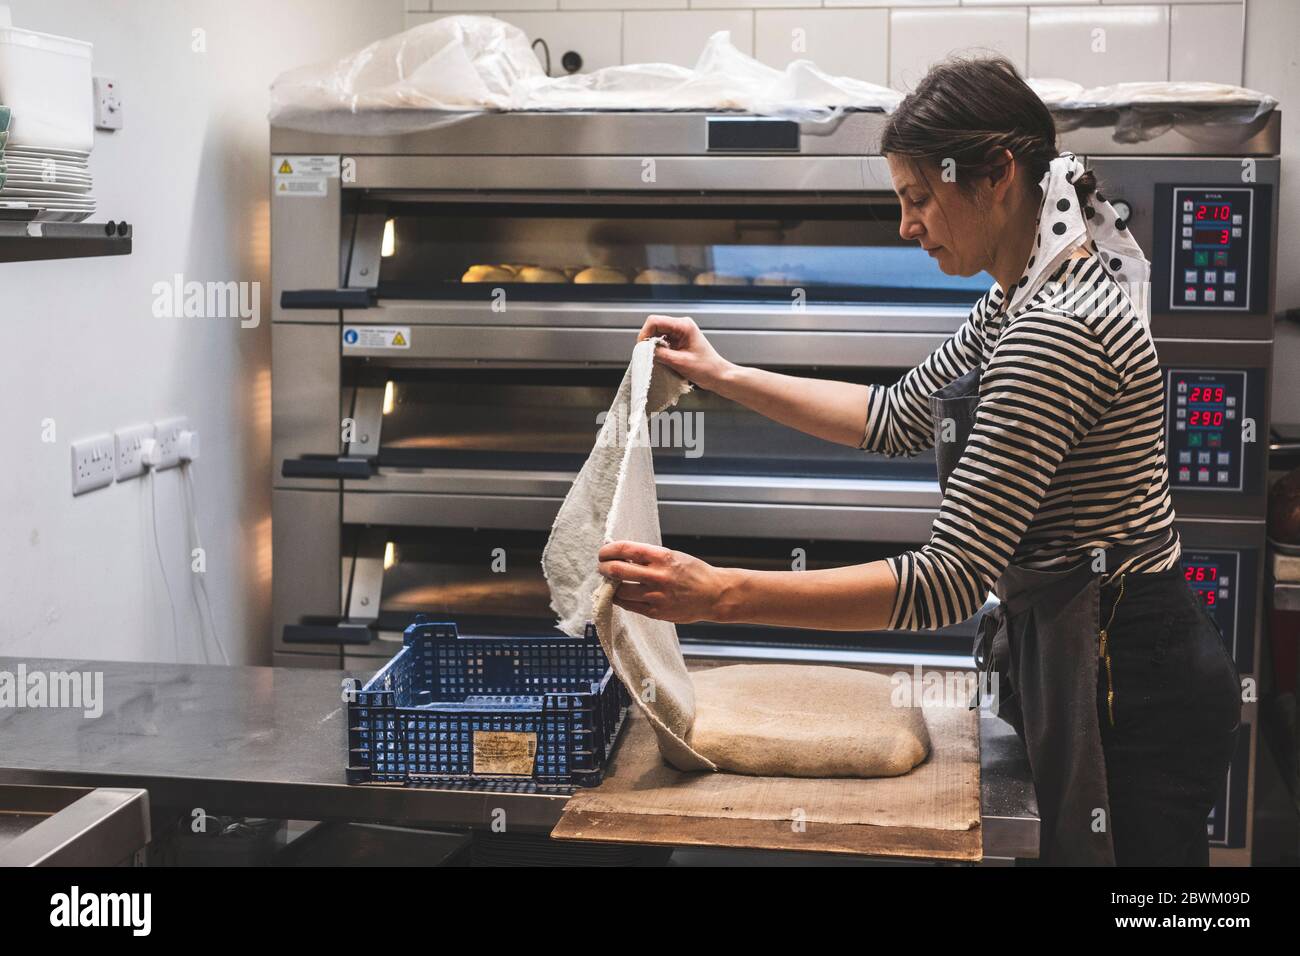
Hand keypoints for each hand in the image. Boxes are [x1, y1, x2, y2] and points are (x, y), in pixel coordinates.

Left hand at [597, 540, 730, 623]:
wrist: (714, 595)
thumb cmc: (694, 573)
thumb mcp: (673, 555)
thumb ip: (649, 556)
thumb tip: (621, 555)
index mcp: (662, 557)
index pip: (626, 550)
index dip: (609, 550)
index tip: (603, 551)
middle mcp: (657, 576)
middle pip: (617, 571)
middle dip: (604, 567)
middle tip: (602, 566)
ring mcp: (656, 596)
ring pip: (619, 591)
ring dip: (610, 586)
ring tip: (611, 582)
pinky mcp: (655, 612)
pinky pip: (629, 606)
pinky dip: (621, 599)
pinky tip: (621, 594)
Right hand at [637, 314, 734, 392]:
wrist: (718, 375)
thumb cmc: (705, 369)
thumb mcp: (680, 362)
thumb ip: (660, 354)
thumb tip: (643, 351)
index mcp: (683, 325)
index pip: (654, 321)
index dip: (644, 334)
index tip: (642, 349)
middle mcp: (681, 325)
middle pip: (654, 325)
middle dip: (647, 340)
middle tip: (646, 355)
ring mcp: (679, 332)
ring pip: (656, 333)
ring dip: (652, 345)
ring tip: (655, 358)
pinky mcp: (678, 340)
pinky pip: (661, 340)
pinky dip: (657, 349)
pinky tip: (660, 358)